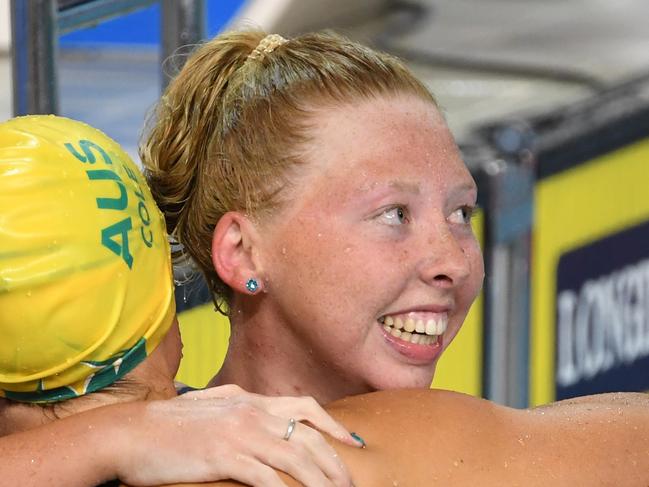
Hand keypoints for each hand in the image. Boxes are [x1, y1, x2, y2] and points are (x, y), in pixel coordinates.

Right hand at [115, 385, 361, 485]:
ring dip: (321, 481)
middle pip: (310, 435)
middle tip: (351, 482)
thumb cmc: (169, 424)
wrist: (132, 432)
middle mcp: (252, 412)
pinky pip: (267, 478)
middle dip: (335, 461)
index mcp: (251, 400)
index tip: (351, 443)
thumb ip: (239, 405)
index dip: (334, 424)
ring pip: (296, 458)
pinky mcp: (224, 457)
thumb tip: (261, 411)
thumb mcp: (212, 405)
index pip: (306, 407)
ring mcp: (240, 434)